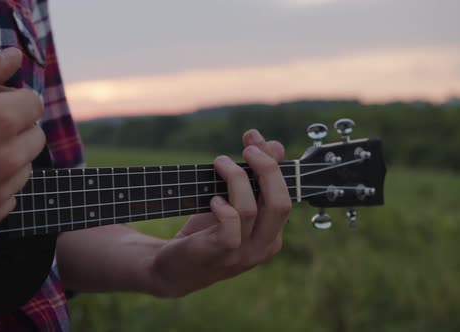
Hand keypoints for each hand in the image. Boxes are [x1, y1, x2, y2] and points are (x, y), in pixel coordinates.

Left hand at [148, 130, 290, 296]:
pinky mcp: (221, 253)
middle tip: (246, 148)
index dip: (273, 162)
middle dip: (267, 168)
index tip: (252, 138)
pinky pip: (231, 225)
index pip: (286, 194)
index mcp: (272, 233)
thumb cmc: (205, 232)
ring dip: (235, 178)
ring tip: (219, 163)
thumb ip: (252, 177)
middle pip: (281, 202)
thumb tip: (272, 144)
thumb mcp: (232, 202)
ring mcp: (244, 253)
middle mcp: (264, 245)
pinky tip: (212, 200)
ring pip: (251, 208)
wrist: (173, 268)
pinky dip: (223, 206)